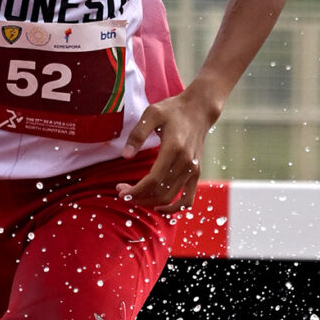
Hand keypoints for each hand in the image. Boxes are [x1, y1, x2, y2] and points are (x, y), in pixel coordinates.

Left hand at [116, 89, 213, 210]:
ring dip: (150, 202)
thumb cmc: (172, 110)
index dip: (136, 190)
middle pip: (160, 192)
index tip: (120, 192)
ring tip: (134, 197)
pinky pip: (187, 199)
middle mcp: (185, 162)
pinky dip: (174, 208)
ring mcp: (192, 169)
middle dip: (138, 197)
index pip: (153, 180)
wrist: (198, 110)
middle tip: (122, 193)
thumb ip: (137, 134)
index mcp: (174, 148)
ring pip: (170, 197)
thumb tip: (125, 156)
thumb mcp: (151, 114)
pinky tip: (159, 208)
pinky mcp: (196, 173)